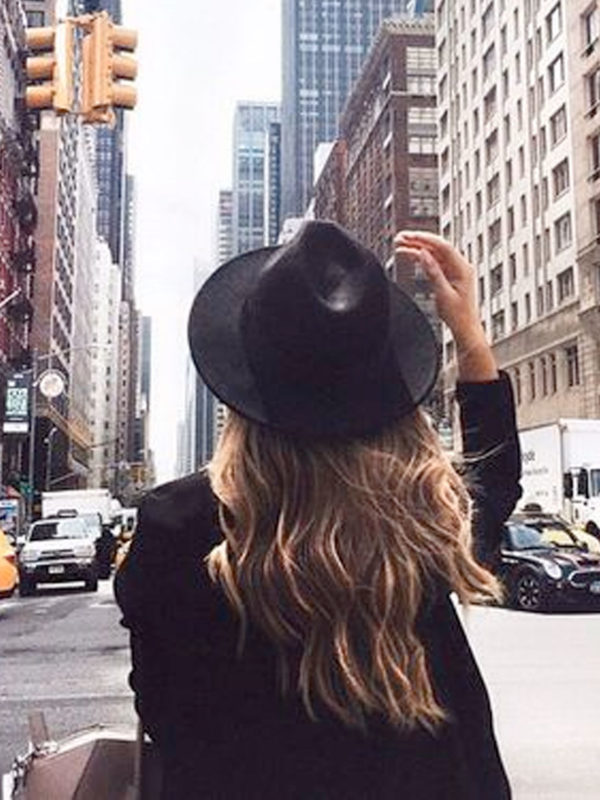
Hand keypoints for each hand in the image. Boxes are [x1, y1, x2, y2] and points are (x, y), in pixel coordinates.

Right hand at [395, 230, 497, 380]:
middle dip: (418, 240)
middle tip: (401, 238)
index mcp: (463, 268)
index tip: (409, 236)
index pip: (442, 246)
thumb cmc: (458, 315)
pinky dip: (421, 258)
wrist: (465, 328)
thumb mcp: (443, 294)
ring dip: (417, 248)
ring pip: (434, 253)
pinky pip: (433, 262)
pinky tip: (409, 255)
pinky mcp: (449, 275)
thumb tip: (424, 254)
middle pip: (437, 246)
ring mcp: (454, 270)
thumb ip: (433, 272)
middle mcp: (460, 266)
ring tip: (400, 245)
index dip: (424, 238)